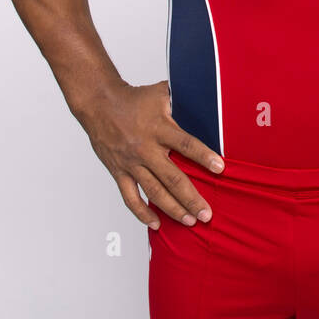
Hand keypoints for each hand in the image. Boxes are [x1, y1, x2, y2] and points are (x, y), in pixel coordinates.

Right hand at [75, 78, 223, 230]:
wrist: (98, 104)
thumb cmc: (132, 98)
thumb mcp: (160, 94)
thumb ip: (181, 100)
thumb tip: (204, 97)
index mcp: (159, 128)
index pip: (186, 144)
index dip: (204, 156)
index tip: (220, 169)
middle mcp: (146, 149)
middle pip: (172, 178)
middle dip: (191, 198)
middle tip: (207, 214)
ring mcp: (132, 163)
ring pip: (154, 192)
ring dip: (173, 209)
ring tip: (190, 221)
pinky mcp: (118, 172)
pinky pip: (130, 197)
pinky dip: (142, 213)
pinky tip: (155, 224)